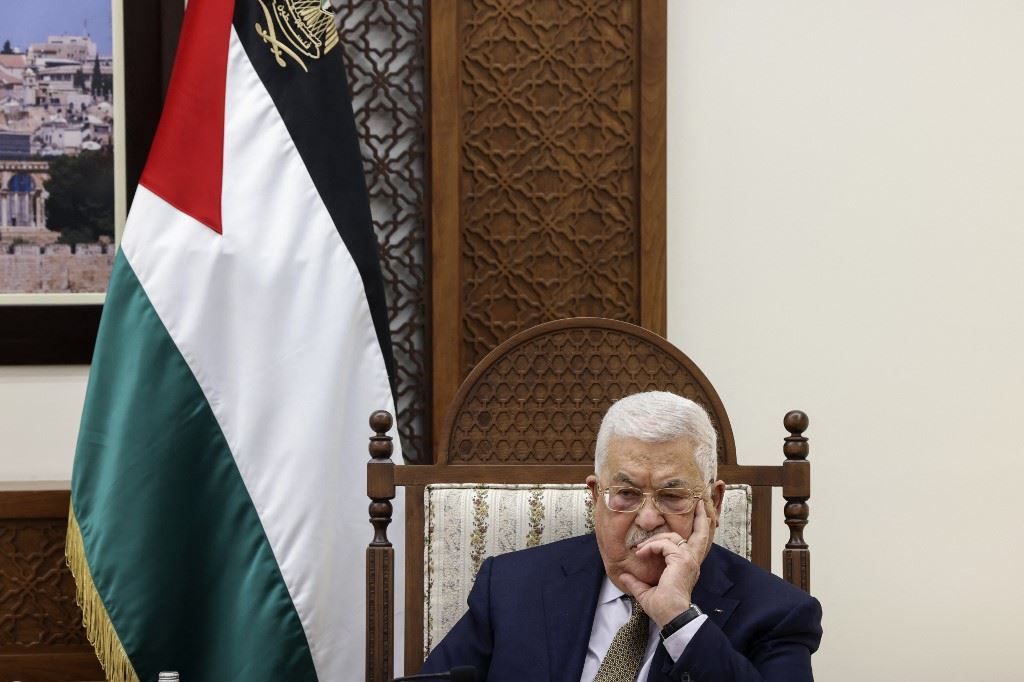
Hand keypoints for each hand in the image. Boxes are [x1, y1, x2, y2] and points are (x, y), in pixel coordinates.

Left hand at [618, 501, 713, 627]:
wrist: (671, 617)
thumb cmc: (663, 608)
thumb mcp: (646, 592)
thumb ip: (636, 583)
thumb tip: (624, 576)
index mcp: (688, 566)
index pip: (694, 543)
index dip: (687, 532)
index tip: (674, 529)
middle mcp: (692, 561)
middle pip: (701, 533)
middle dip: (700, 517)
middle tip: (699, 504)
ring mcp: (688, 559)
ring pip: (673, 536)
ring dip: (654, 539)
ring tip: (640, 549)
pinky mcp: (681, 559)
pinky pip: (664, 543)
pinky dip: (651, 546)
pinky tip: (642, 553)